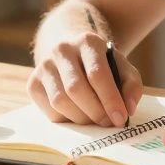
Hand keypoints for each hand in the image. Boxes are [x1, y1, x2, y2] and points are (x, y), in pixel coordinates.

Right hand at [28, 30, 142, 126]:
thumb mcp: (121, 67)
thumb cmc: (101, 65)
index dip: (110, 99)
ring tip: (94, 120)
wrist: (72, 54)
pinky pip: (49, 111)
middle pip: (76, 89)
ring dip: (81, 119)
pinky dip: (67, 120)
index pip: (97, 74)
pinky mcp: (33, 82)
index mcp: (87, 41)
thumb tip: (129, 108)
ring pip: (60, 101)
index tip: (121, 118)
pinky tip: (78, 114)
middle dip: (95, 112)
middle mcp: (62, 49)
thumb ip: (131, 85)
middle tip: (108, 123)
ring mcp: (44, 65)